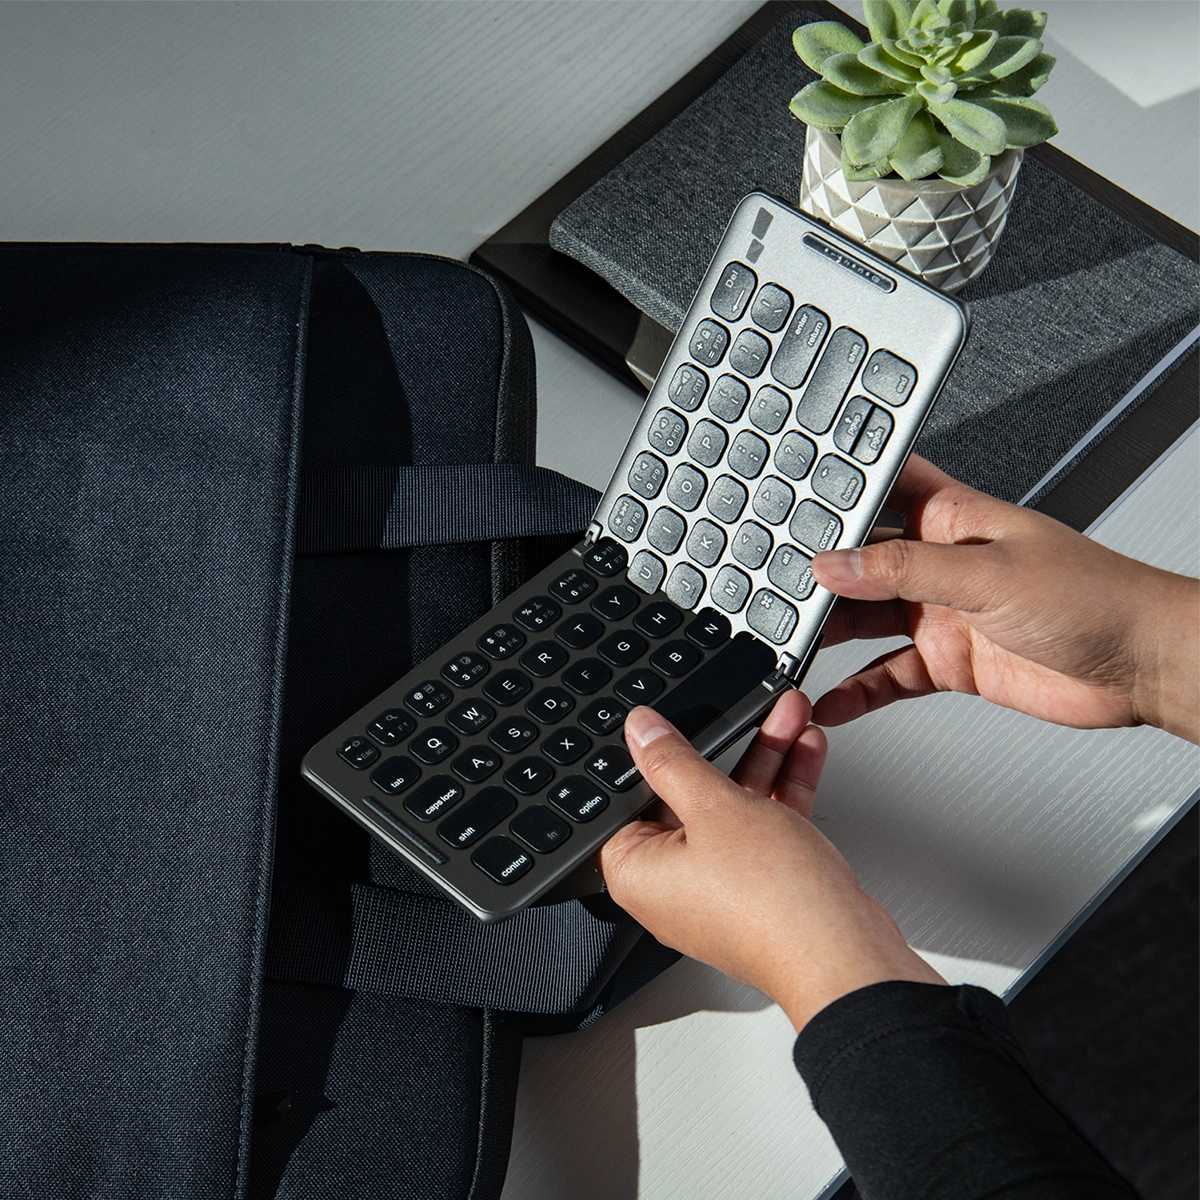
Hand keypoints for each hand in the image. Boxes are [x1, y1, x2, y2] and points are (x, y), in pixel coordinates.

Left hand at [600, 695, 943, 1031]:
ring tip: (790, 715)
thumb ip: (674, 762)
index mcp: (637, 872)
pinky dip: (783, 790)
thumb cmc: (772, 905)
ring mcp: (720, 888)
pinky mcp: (762, 888)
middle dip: (729, 745)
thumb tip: (640, 731)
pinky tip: (805, 751)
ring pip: (735, 807)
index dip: (653, 754)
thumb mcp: (714, 807)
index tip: (675, 719)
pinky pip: (765, 826)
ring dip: (766, 758)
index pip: (631, 798)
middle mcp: (672, 885)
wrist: (845, 953)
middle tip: (749, 709)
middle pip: (690, 797)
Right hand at [810, 455, 1199, 743]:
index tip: (785, 502)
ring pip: (865, 621)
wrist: (1140, 665)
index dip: (834, 493)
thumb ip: (904, 569)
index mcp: (949, 518)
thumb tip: (836, 564)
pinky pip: (888, 676)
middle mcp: (939, 563)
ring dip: (829, 635)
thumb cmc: (1093, 596)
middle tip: (771, 590)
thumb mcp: (986, 572)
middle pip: (859, 565)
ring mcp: (941, 614)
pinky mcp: (948, 662)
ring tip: (789, 645)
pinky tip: (833, 699)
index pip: (879, 491)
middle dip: (817, 576)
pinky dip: (858, 692)